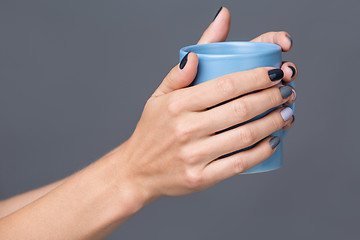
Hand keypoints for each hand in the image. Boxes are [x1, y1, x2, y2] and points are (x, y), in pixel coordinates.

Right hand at [114, 7, 296, 201]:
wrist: (137, 171)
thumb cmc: (151, 131)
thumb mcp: (158, 97)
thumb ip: (177, 73)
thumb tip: (194, 54)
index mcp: (177, 104)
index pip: (226, 85)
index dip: (257, 77)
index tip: (275, 72)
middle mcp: (185, 128)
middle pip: (240, 109)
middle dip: (272, 97)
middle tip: (287, 90)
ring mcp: (193, 155)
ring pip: (244, 136)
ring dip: (274, 122)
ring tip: (287, 112)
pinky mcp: (201, 178)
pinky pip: (238, 164)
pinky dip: (262, 151)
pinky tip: (274, 139)